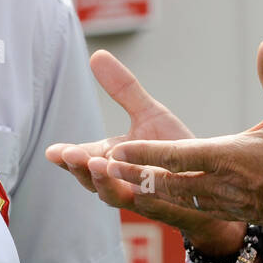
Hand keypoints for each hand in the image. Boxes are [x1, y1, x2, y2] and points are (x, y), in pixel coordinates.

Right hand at [46, 50, 244, 252]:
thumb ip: (123, 89)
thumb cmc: (172, 146)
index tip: (52, 152)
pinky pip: (148, 204)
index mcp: (110, 158)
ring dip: (103, 181)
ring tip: (98, 165)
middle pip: (90, 179)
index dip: (66, 157)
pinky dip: (141, 193)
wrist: (211, 175)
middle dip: (79, 168)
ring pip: (113, 195)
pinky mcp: (162, 207)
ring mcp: (138, 197)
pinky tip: (140, 180)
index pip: (80, 159)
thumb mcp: (148, 113)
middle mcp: (118, 180)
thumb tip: (97, 54)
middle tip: (70, 155)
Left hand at [105, 39, 262, 245]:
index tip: (117, 148)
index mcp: (232, 159)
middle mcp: (220, 185)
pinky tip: (144, 197)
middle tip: (92, 167)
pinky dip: (159, 203)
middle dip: (128, 175)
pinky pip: (184, 209)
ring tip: (106, 181)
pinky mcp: (227, 212)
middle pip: (164, 181)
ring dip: (137, 190)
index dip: (147, 151)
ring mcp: (222, 203)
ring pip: (170, 199)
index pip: (180, 155)